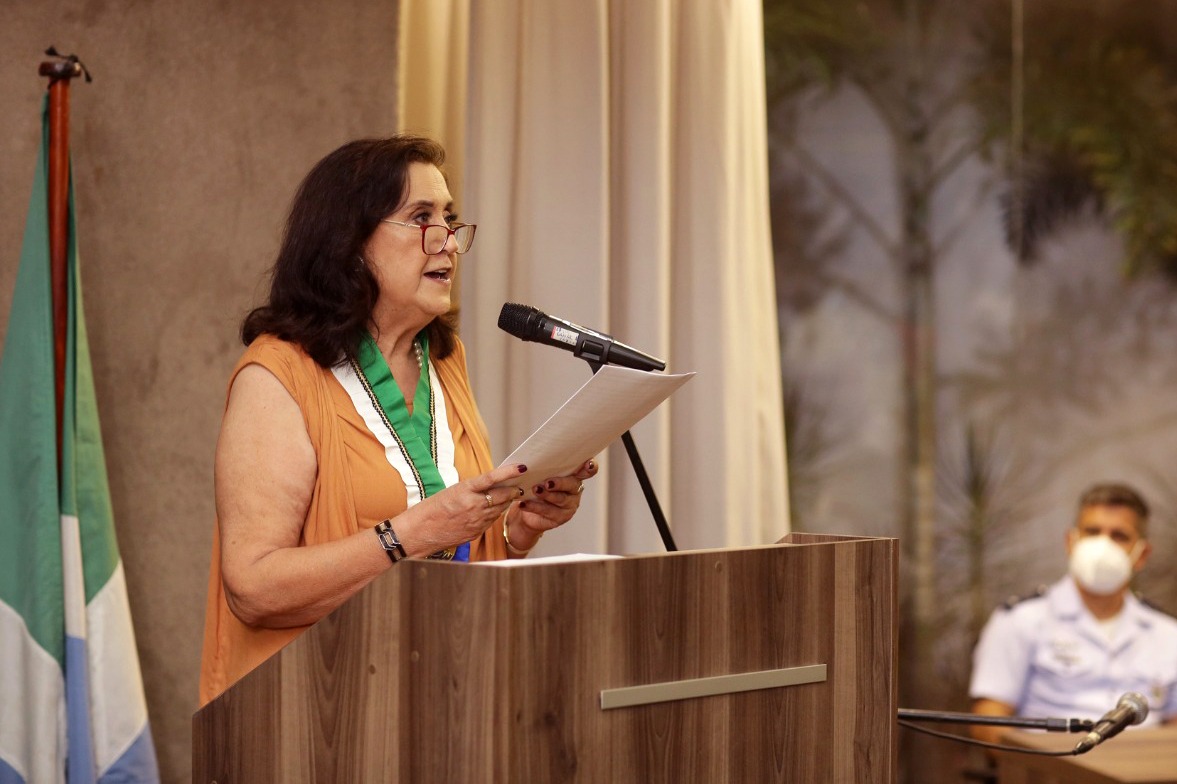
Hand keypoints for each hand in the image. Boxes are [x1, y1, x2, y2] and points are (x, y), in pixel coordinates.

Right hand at [398, 462, 527, 555]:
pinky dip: (495, 513)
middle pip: (502, 496)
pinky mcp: (476, 532)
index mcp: (464, 491)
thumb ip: (471, 490)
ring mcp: (476, 521)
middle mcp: (473, 506)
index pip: (492, 479)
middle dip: (513, 490)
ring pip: (500, 509)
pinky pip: (491, 521)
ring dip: (506, 502)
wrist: (418, 533)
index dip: (509, 472)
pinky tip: (495, 509)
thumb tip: (489, 486)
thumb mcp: (451, 492)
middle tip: (520, 484)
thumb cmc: (430, 509)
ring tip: (511, 494)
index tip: (522, 467)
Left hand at [504, 459, 598, 551]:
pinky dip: (535, 506)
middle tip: (547, 483)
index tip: (588, 464)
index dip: (590, 467)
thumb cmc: (533, 484)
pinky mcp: (561, 517)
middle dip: (560, 483)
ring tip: (535, 491)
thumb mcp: (535, 473)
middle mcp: (575, 489)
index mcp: (573, 474)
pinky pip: (549, 512)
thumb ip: (538, 467)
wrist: (525, 508)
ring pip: (561, 499)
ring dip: (547, 495)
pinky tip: (524, 503)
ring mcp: (570, 504)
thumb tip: (526, 464)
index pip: (588, 470)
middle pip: (573, 484)